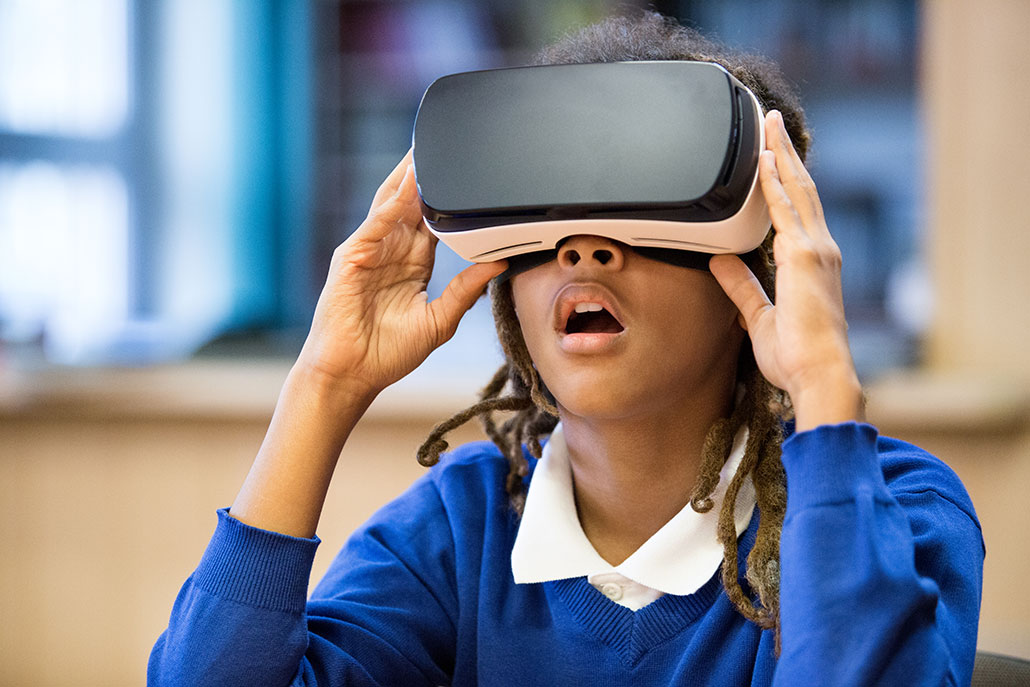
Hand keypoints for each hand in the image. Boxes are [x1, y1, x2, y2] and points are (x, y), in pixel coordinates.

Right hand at [296, 150, 505, 402]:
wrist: (352, 375)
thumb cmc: (388, 353)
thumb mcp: (439, 320)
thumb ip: (466, 289)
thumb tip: (499, 263)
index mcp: (412, 263)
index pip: (433, 219)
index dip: (448, 195)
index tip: (468, 171)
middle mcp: (391, 250)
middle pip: (410, 201)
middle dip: (425, 173)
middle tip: (446, 140)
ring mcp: (369, 251)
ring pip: (391, 204)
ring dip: (408, 178)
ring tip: (426, 149)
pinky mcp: (351, 259)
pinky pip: (375, 226)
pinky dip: (390, 206)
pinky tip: (406, 187)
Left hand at [710, 111, 863, 430]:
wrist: (818, 374)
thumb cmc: (796, 355)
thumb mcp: (759, 315)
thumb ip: (742, 285)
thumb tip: (720, 260)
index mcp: (811, 263)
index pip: (798, 210)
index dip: (785, 180)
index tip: (773, 155)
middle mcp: (819, 250)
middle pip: (800, 188)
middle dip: (784, 153)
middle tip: (770, 123)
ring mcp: (815, 250)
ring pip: (795, 189)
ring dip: (778, 155)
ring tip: (766, 126)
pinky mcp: (805, 256)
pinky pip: (785, 210)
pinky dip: (773, 182)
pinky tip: (762, 159)